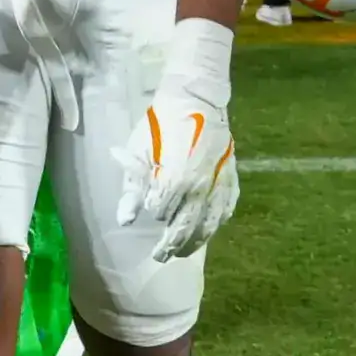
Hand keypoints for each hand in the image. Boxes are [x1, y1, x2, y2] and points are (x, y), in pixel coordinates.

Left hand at [117, 18, 240, 261]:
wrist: (196, 99)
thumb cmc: (161, 124)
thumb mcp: (139, 152)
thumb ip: (132, 188)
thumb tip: (125, 220)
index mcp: (174, 182)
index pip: (160, 212)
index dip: (153, 210)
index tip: (151, 205)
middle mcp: (199, 190)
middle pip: (185, 229)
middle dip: (171, 246)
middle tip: (161, 256)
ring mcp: (218, 187)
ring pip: (207, 226)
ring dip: (194, 242)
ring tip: (183, 251)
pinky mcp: (231, 180)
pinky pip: (225, 211)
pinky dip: (216, 223)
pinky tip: (209, 229)